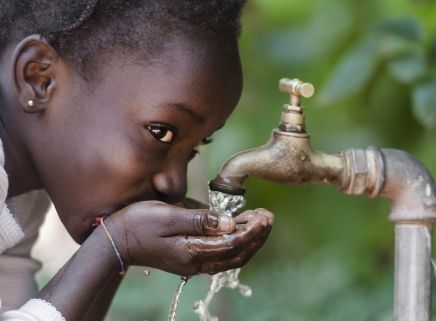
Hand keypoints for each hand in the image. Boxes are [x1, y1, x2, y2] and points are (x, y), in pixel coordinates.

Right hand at [101, 201, 273, 275]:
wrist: (116, 240)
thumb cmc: (139, 223)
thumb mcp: (168, 215)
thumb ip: (200, 220)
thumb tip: (230, 223)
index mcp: (192, 251)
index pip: (233, 244)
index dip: (252, 230)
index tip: (264, 216)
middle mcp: (196, 262)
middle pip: (237, 254)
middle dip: (257, 236)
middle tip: (269, 217)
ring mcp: (194, 263)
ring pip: (232, 257)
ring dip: (250, 240)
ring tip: (261, 221)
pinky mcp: (191, 258)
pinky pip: (222, 254)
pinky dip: (237, 243)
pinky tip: (242, 228)